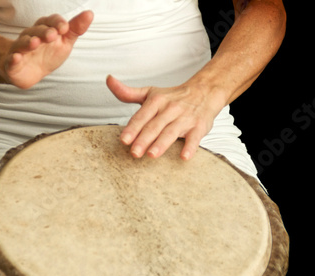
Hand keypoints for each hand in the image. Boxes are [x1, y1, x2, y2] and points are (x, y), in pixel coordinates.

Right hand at [0, 11, 93, 88]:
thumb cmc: (48, 54)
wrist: (29, 72)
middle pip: (36, 31)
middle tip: (53, 35)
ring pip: (22, 43)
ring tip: (35, 43)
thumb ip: (75, 29)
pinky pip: (11, 60)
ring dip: (28, 42)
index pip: (49, 21)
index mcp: (43, 29)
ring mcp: (19, 49)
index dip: (56, 23)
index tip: (65, 27)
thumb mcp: (64, 42)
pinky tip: (16, 58)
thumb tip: (90, 13)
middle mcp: (30, 36)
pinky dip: (13, 58)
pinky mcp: (12, 63)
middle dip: (44, 32)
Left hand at [106, 75, 225, 159]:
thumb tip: (109, 80)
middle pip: (155, 126)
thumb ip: (128, 92)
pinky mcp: (199, 127)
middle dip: (144, 139)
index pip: (142, 116)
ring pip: (171, 132)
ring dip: (162, 144)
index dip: (132, 128)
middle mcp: (170, 109)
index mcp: (156, 101)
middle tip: (134, 153)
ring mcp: (185, 118)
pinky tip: (184, 157)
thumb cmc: (173, 97)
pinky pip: (194, 138)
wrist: (205, 91)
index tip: (124, 140)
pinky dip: (190, 147)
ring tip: (151, 155)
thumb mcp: (150, 93)